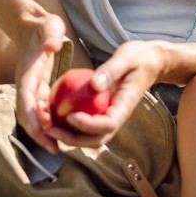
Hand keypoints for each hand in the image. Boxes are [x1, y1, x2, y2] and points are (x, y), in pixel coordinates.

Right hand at [13, 12, 68, 152]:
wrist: (31, 24)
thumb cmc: (43, 25)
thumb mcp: (49, 25)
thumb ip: (50, 35)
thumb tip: (52, 47)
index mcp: (27, 73)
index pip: (26, 101)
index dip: (32, 119)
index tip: (43, 134)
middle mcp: (26, 83)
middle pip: (27, 114)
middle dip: (37, 134)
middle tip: (55, 149)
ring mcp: (31, 86)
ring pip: (33, 114)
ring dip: (43, 131)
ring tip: (59, 146)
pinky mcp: (38, 86)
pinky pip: (41, 108)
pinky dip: (49, 120)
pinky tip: (64, 130)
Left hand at [44, 40, 166, 149]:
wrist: (149, 62)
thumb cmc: (138, 57)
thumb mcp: (127, 57)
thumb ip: (111, 70)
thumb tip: (94, 85)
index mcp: (125, 106)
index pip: (108, 125)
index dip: (88, 125)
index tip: (70, 115)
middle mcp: (116, 116)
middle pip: (96, 139)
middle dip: (72, 139)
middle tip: (50, 129)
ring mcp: (108, 116)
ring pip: (88, 136)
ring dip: (67, 136)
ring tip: (46, 126)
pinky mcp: (100, 112)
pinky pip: (84, 124)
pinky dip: (67, 124)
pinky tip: (50, 112)